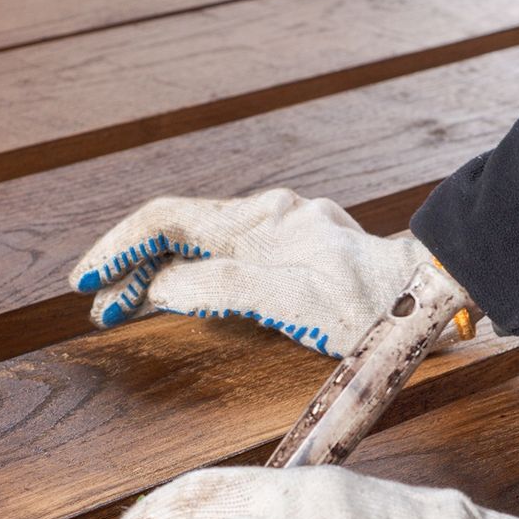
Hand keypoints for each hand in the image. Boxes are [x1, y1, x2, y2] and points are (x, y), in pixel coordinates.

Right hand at [71, 189, 473, 356]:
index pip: (163, 222)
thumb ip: (215, 285)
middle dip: (128, 260)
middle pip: (174, 225)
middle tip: (98, 300)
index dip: (117, 253)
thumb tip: (159, 285)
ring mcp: (284, 226)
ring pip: (199, 237)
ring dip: (157, 267)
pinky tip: (185, 292)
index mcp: (255, 221)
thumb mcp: (283, 299)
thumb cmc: (367, 304)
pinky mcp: (301, 245)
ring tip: (127, 301)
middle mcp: (265, 214)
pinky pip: (229, 251)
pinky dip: (193, 270)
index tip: (87, 287)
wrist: (431, 293)